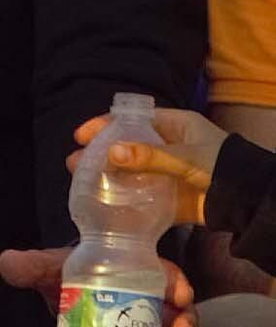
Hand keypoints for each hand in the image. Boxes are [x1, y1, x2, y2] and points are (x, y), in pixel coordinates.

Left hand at [0, 243, 202, 326]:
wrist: (68, 304)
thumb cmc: (70, 280)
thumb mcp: (54, 270)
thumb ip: (33, 266)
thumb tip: (7, 263)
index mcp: (137, 275)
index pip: (165, 276)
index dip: (177, 284)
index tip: (180, 295)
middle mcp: (152, 305)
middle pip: (179, 314)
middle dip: (187, 326)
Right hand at [70, 108, 227, 231]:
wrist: (249, 202)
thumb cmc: (221, 167)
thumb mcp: (185, 157)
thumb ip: (150, 156)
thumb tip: (111, 153)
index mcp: (174, 125)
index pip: (132, 119)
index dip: (105, 125)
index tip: (81, 135)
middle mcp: (169, 147)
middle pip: (128, 146)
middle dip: (101, 154)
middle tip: (76, 163)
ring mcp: (170, 174)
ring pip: (134, 173)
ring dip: (111, 178)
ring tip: (84, 184)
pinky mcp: (173, 200)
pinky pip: (145, 199)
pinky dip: (128, 202)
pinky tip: (109, 207)